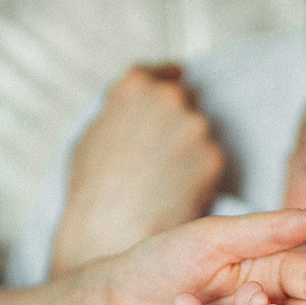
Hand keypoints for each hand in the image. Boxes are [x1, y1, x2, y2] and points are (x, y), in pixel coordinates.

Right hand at [53, 65, 224, 269]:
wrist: (111, 231)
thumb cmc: (94, 190)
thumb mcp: (91, 134)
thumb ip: (119, 110)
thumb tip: (135, 106)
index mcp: (135, 86)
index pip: (159, 73)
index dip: (166, 79)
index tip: (175, 82)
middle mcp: (169, 98)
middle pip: (185, 100)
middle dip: (178, 121)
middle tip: (162, 156)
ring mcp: (195, 126)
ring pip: (200, 133)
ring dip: (190, 151)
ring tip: (164, 183)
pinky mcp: (213, 157)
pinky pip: (210, 162)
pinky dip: (200, 176)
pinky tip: (177, 195)